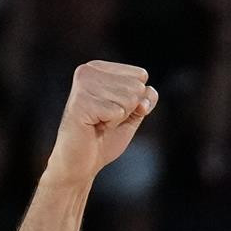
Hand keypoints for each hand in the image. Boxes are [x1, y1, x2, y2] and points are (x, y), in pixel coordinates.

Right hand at [46, 61, 158, 185]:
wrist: (81, 161)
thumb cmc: (104, 138)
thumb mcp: (132, 115)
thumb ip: (145, 100)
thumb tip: (148, 91)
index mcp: (99, 68)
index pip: (141, 75)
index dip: (137, 100)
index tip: (115, 111)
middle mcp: (88, 71)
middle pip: (137, 86)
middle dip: (128, 110)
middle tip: (106, 120)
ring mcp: (83, 84)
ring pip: (129, 98)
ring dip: (119, 118)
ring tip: (100, 122)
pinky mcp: (82, 101)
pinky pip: (118, 111)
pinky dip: (111, 124)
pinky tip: (95, 126)